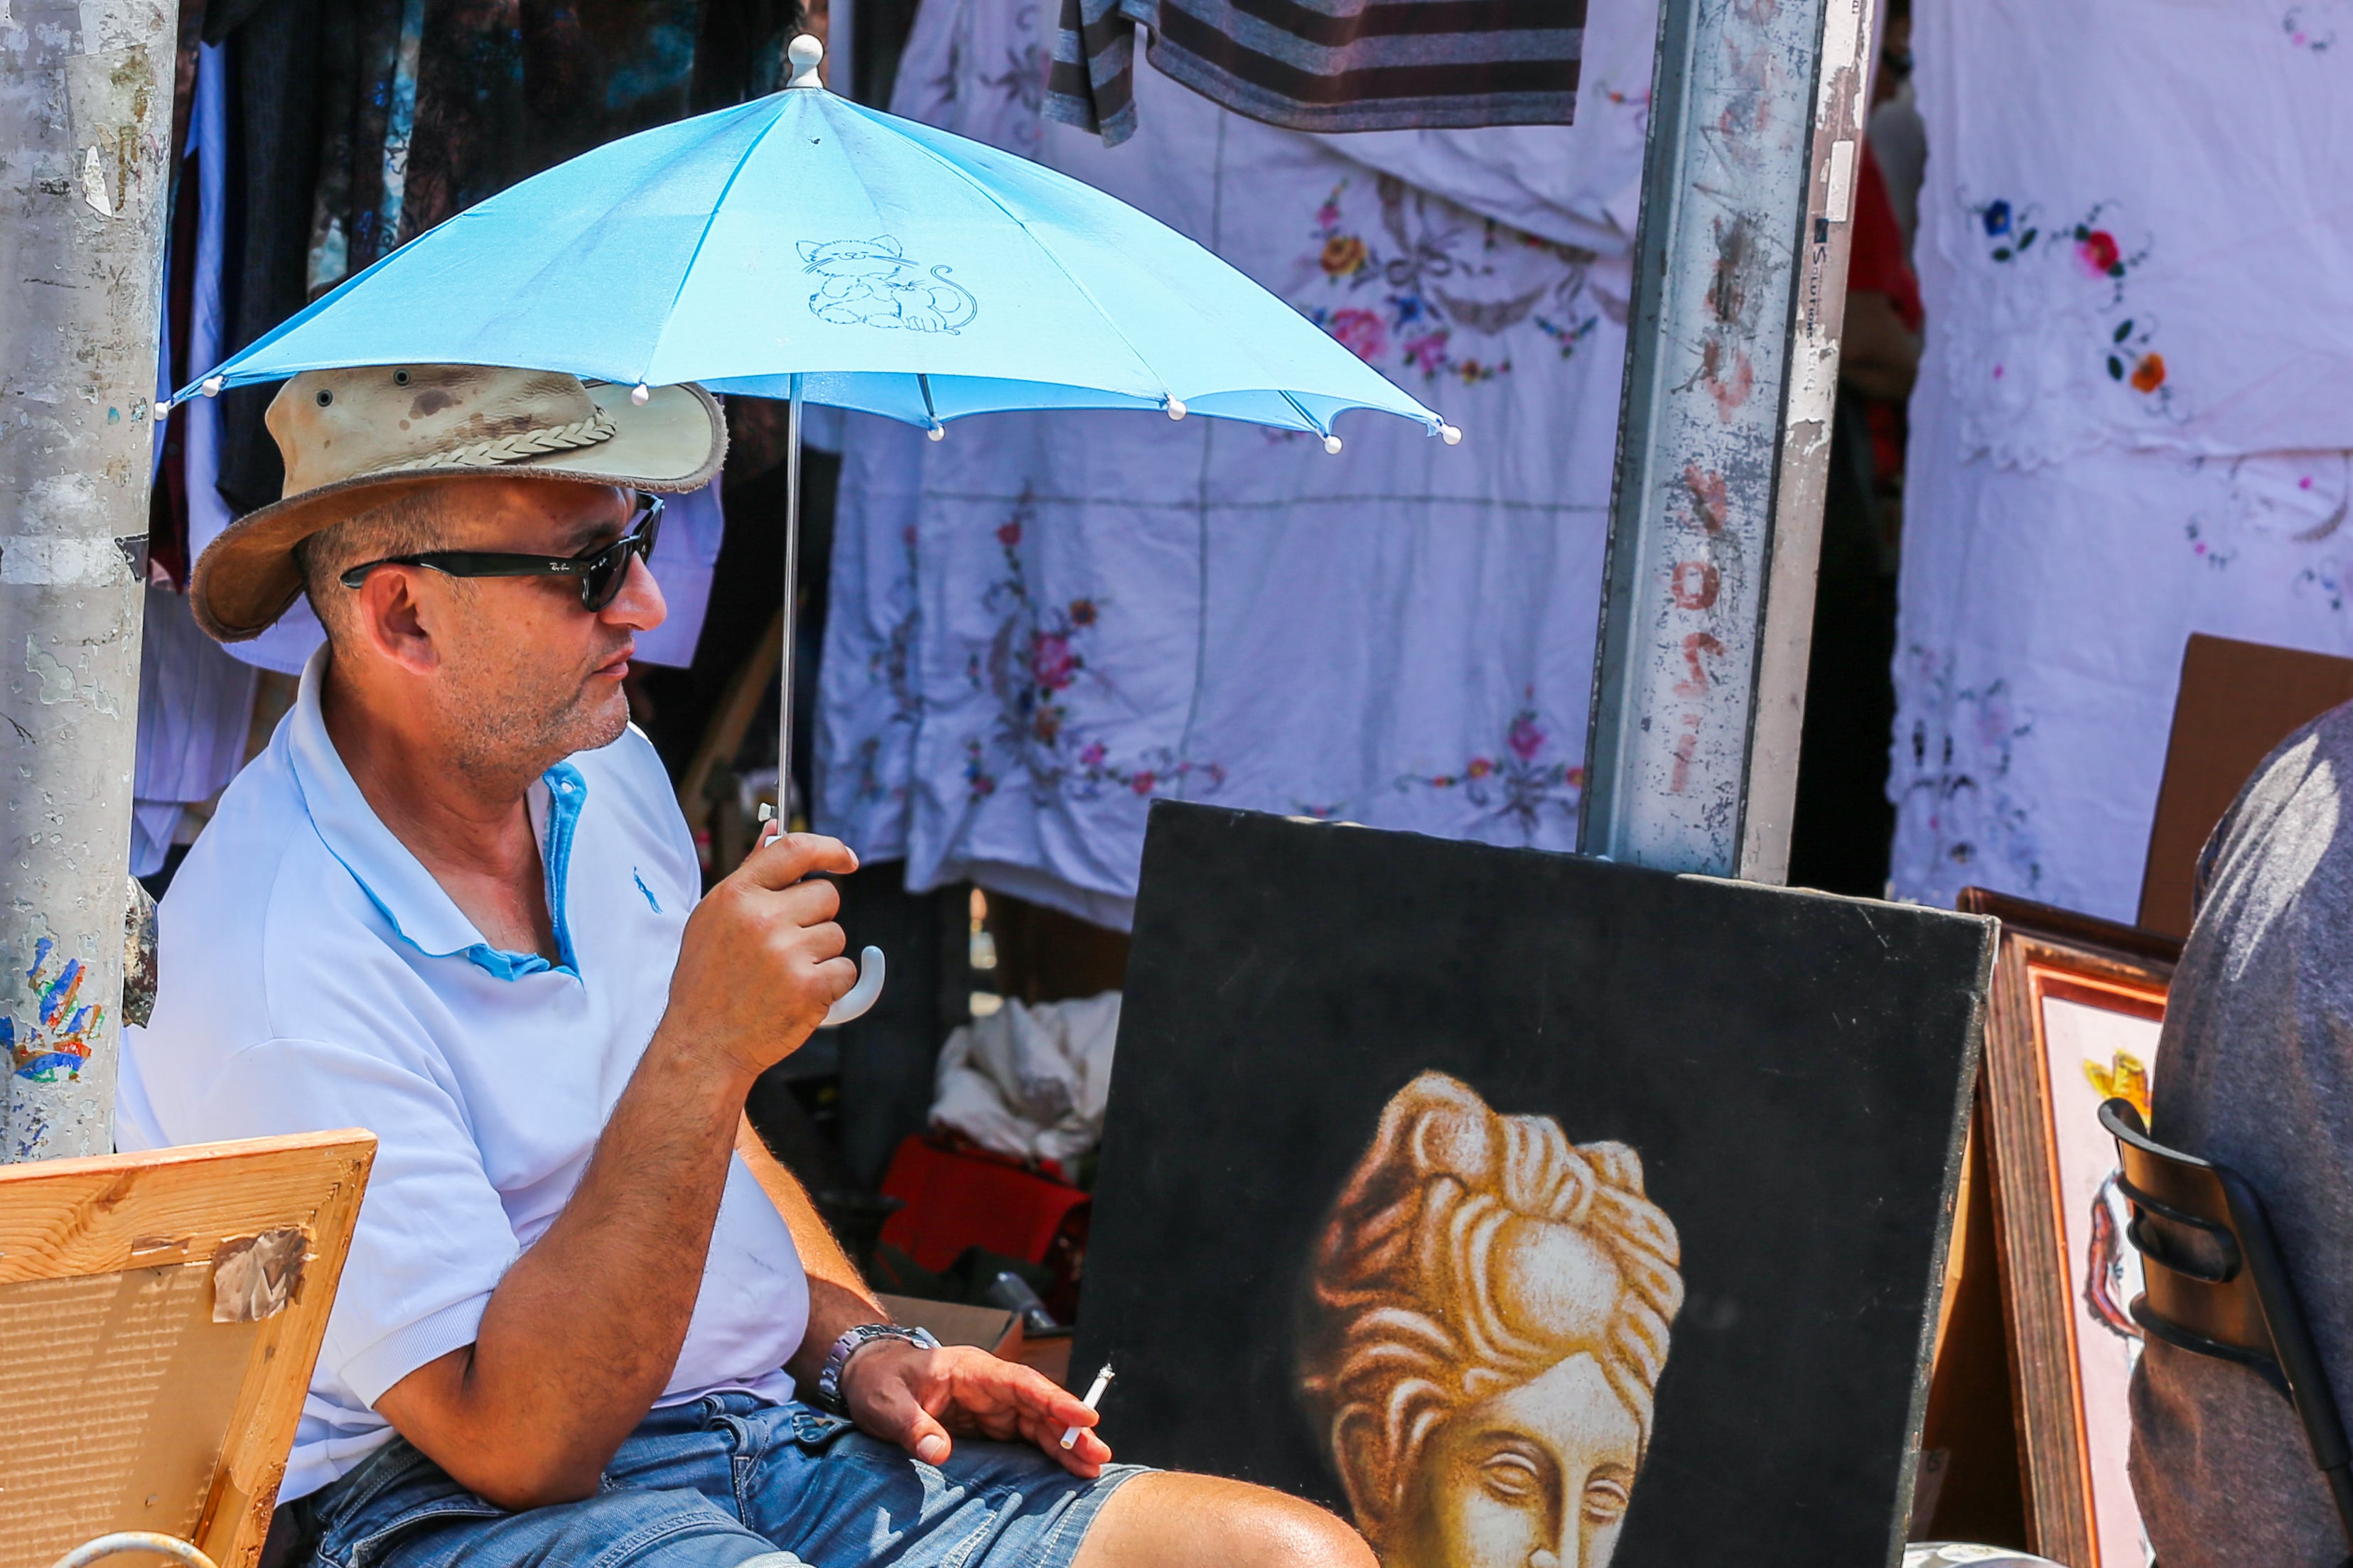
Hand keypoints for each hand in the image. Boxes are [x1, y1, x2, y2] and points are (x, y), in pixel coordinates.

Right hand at [661, 830, 859, 1084]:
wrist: (702, 1043)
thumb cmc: (707, 980)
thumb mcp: (714, 917)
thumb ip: (751, 873)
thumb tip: (774, 831)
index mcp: (737, 896)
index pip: (796, 850)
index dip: (829, 848)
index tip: (845, 858)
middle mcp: (763, 919)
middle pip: (826, 896)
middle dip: (816, 917)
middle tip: (786, 944)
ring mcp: (788, 954)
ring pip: (836, 935)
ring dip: (819, 954)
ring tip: (781, 975)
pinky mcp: (811, 988)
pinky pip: (845, 970)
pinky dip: (830, 984)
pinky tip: (797, 993)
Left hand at [842, 1340, 1111, 1476]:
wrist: (869, 1375)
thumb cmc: (879, 1382)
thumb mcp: (887, 1404)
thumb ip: (913, 1426)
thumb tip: (939, 1451)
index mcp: (972, 1370)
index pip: (1021, 1383)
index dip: (1054, 1400)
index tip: (1084, 1416)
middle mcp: (990, 1386)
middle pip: (1038, 1406)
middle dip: (1069, 1430)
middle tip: (1099, 1455)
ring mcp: (991, 1405)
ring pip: (1036, 1423)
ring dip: (1064, 1443)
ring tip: (1093, 1467)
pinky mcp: (988, 1424)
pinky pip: (1023, 1436)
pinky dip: (1046, 1451)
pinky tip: (1067, 1467)